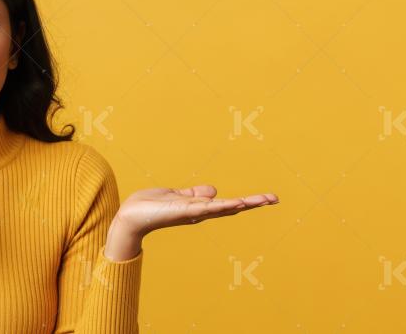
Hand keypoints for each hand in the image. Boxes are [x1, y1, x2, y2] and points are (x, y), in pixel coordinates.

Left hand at [115, 184, 278, 237]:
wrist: (131, 215)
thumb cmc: (151, 206)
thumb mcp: (177, 195)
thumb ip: (194, 193)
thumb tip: (214, 190)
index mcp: (200, 208)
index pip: (228, 204)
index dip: (248, 201)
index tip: (268, 198)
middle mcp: (200, 213)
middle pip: (231, 207)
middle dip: (253, 203)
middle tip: (274, 199)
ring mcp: (192, 213)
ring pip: (221, 207)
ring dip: (240, 204)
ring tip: (259, 200)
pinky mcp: (182, 210)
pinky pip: (204, 208)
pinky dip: (219, 205)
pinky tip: (233, 203)